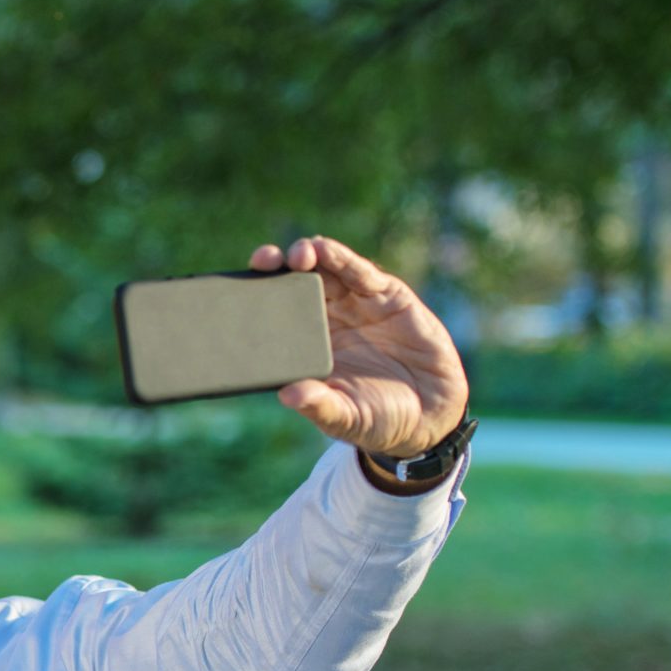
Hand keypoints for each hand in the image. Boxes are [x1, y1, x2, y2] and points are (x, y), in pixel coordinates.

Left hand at [249, 235, 468, 457]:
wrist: (431, 415)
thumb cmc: (378, 420)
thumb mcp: (346, 418)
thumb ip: (320, 406)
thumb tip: (288, 395)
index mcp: (307, 346)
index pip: (275, 315)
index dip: (258, 298)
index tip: (238, 292)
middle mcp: (327, 320)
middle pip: (295, 284)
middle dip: (278, 267)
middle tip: (266, 261)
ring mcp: (356, 305)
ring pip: (326, 270)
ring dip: (310, 256)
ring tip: (300, 253)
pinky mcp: (388, 296)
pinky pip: (361, 273)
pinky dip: (344, 259)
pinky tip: (327, 250)